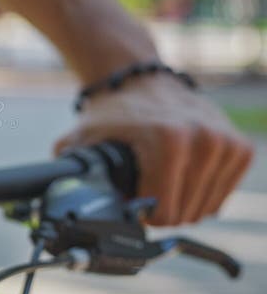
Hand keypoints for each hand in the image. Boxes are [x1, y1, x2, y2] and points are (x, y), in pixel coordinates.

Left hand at [55, 74, 253, 225]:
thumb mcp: (84, 140)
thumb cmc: (112, 112)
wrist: (140, 78)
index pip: (163, 213)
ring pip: (205, 208)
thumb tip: (53, 200)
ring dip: (181, 202)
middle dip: (161, 210)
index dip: (142, 215)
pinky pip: (221, 195)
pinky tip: (180, 175)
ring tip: (159, 180)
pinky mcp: (240, 147)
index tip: (129, 201)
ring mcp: (227, 143)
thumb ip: (69, 172)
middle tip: (142, 188)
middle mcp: (205, 140)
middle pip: (185, 214)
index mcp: (169, 141)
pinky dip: (200, 193)